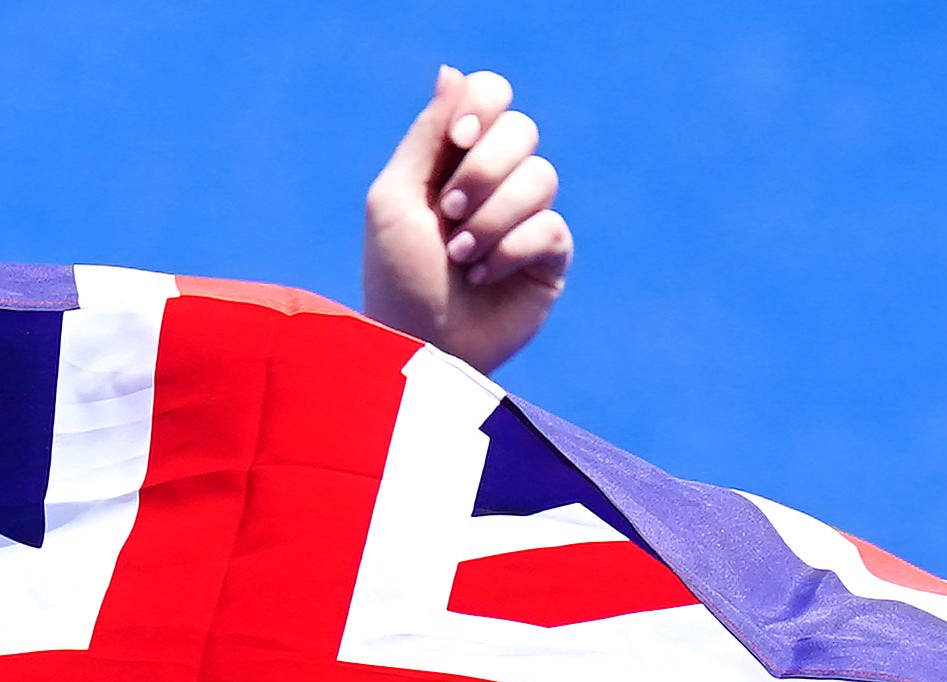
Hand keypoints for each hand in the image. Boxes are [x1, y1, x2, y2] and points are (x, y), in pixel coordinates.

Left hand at [360, 66, 570, 373]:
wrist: (416, 345)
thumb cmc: (395, 277)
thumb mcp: (394, 199)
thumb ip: (426, 135)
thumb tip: (452, 71)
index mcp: (453, 158)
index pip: (491, 96)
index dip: (483, 106)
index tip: (457, 137)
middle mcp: (493, 180)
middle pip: (521, 130)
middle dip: (482, 171)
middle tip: (448, 212)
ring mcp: (525, 216)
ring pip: (540, 177)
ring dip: (490, 219)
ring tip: (460, 257)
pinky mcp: (549, 256)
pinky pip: (551, 226)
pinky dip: (510, 250)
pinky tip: (483, 277)